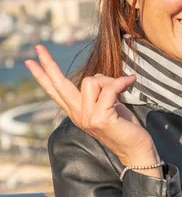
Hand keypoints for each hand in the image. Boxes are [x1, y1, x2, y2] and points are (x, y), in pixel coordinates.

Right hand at [25, 45, 162, 177]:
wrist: (137, 150)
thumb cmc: (125, 126)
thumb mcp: (108, 105)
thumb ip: (99, 93)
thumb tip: (98, 78)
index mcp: (77, 112)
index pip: (55, 91)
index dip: (42, 76)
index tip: (30, 62)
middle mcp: (78, 115)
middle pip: (59, 84)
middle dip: (48, 64)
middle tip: (38, 47)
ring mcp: (88, 117)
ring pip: (92, 80)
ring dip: (110, 79)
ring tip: (122, 87)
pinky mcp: (101, 118)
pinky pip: (110, 87)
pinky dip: (122, 82)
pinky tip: (131, 81)